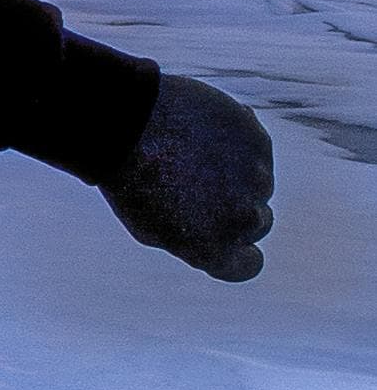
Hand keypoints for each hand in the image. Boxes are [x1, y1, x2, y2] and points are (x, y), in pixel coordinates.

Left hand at [104, 71, 274, 282]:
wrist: (129, 124)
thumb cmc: (131, 180)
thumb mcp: (153, 229)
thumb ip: (197, 240)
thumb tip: (224, 238)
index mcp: (216, 249)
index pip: (248, 265)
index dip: (238, 253)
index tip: (224, 235)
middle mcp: (245, 220)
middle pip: (258, 223)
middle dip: (237, 210)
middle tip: (202, 188)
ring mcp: (257, 179)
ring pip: (259, 184)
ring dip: (237, 175)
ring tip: (195, 157)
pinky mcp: (260, 143)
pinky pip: (256, 150)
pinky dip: (237, 144)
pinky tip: (203, 135)